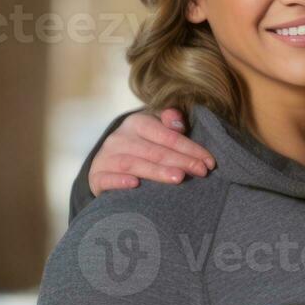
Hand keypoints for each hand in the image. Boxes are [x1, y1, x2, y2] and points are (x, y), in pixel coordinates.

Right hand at [88, 108, 215, 195]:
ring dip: (157, 171)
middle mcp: (119, 138)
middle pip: (154, 151)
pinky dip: (120, 182)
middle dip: (181, 161)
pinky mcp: (96, 176)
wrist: (109, 164)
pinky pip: (106, 179)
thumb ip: (170, 123)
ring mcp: (105, 157)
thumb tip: (177, 120)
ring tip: (178, 178)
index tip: (209, 162)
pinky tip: (135, 185)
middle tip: (201, 171)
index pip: (167, 136)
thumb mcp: (157, 130)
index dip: (190, 148)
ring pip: (134, 164)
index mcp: (137, 123)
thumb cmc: (143, 147)